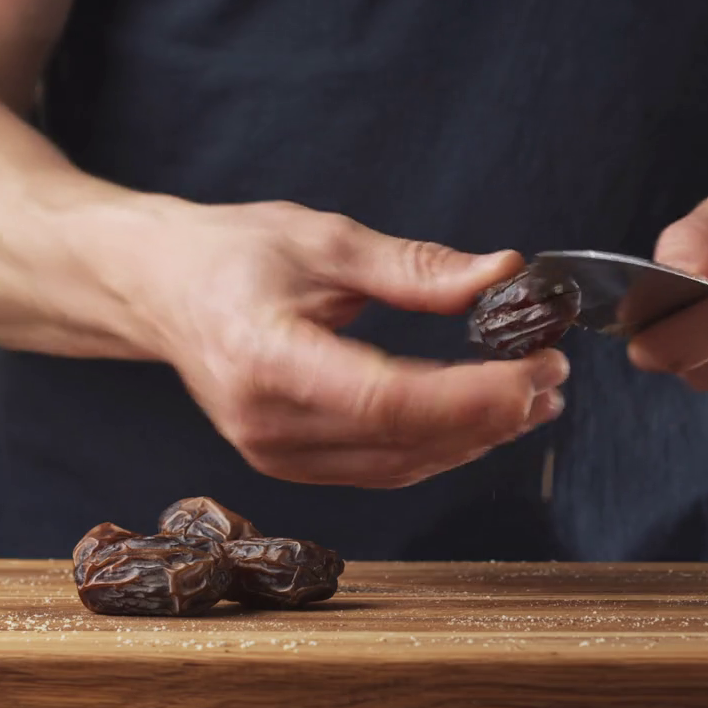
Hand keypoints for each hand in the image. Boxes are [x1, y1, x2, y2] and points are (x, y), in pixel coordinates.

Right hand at [141, 200, 567, 486]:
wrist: (155, 288)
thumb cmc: (228, 254)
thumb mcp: (324, 239)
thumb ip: (416, 268)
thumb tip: (502, 277)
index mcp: (266, 359)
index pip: (388, 399)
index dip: (472, 395)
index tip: (535, 370)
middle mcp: (267, 423)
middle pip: (404, 441)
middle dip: (491, 414)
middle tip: (552, 374)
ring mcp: (274, 454)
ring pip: (400, 465)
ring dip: (477, 437)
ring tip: (535, 397)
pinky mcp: (289, 463)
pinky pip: (381, 468)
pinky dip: (440, 446)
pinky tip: (485, 419)